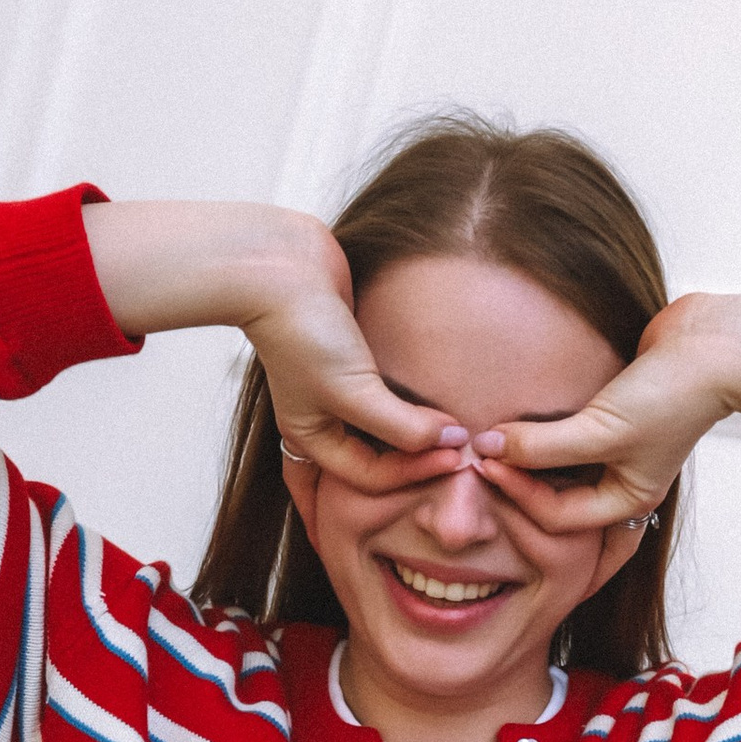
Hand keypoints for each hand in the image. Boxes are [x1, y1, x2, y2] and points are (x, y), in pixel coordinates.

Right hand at [246, 268, 465, 500]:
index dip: (414, 470)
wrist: (281, 264)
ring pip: (383, 430)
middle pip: (374, 463)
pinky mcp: (355, 357)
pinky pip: (388, 393)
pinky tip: (436, 403)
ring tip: (452, 442)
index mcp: (312, 438)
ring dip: (414, 438)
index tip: (456, 454)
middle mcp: (324, 419)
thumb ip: (403, 425)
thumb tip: (452, 442)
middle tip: (459, 466)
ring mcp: (339, 387)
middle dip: (411, 470)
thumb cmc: (306, 333)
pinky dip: (411, 403)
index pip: (370, 477)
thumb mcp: (354, 392)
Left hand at [469, 296, 740, 537]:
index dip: (517, 491)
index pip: (556, 516)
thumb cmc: (672, 394)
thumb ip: (542, 444)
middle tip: (476, 461)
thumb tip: (488, 448)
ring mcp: (619, 447)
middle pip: (556, 500)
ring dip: (528, 457)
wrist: (717, 343)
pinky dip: (544, 431)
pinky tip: (518, 416)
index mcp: (626, 501)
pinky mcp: (615, 413)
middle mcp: (622, 481)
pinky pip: (570, 433)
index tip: (483, 460)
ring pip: (560, 467)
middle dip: (518, 485)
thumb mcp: (602, 428)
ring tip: (490, 441)